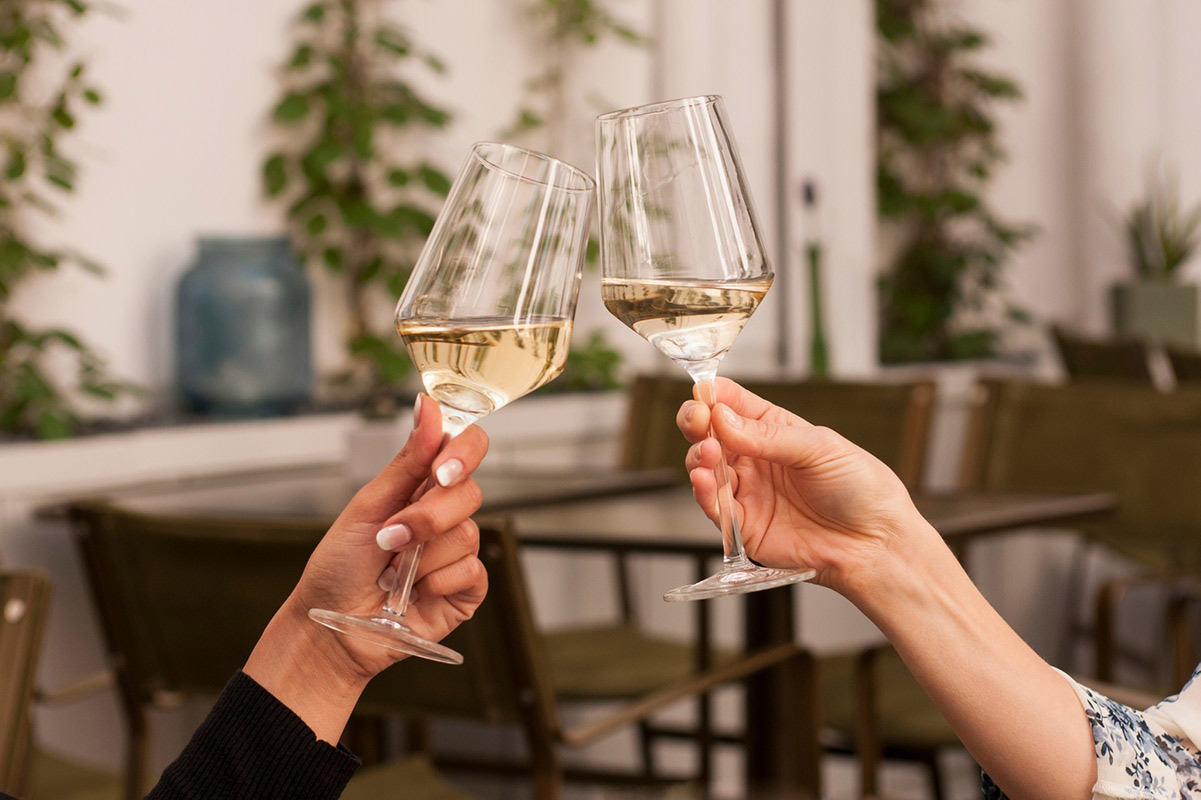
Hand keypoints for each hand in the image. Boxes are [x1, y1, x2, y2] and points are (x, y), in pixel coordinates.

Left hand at [245, 395, 487, 741]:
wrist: (331, 628)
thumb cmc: (340, 566)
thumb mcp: (367, 506)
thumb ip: (406, 460)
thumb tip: (427, 406)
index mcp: (422, 485)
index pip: (466, 449)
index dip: (463, 452)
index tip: (440, 470)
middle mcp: (445, 514)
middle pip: (470, 493)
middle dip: (427, 517)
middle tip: (391, 538)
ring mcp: (458, 551)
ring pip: (467, 534)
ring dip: (422, 556)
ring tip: (392, 572)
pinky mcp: (467, 588)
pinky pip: (472, 571)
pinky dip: (437, 582)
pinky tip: (414, 593)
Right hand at [676, 378, 926, 595]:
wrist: (875, 544)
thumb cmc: (860, 489)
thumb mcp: (819, 448)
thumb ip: (768, 435)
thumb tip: (723, 418)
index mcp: (775, 429)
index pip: (733, 403)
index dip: (713, 396)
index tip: (703, 395)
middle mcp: (756, 458)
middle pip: (710, 433)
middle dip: (696, 422)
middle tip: (698, 420)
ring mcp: (748, 492)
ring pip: (706, 468)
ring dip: (700, 457)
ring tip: (710, 454)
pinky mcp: (744, 527)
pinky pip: (714, 508)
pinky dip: (704, 492)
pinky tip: (705, 480)